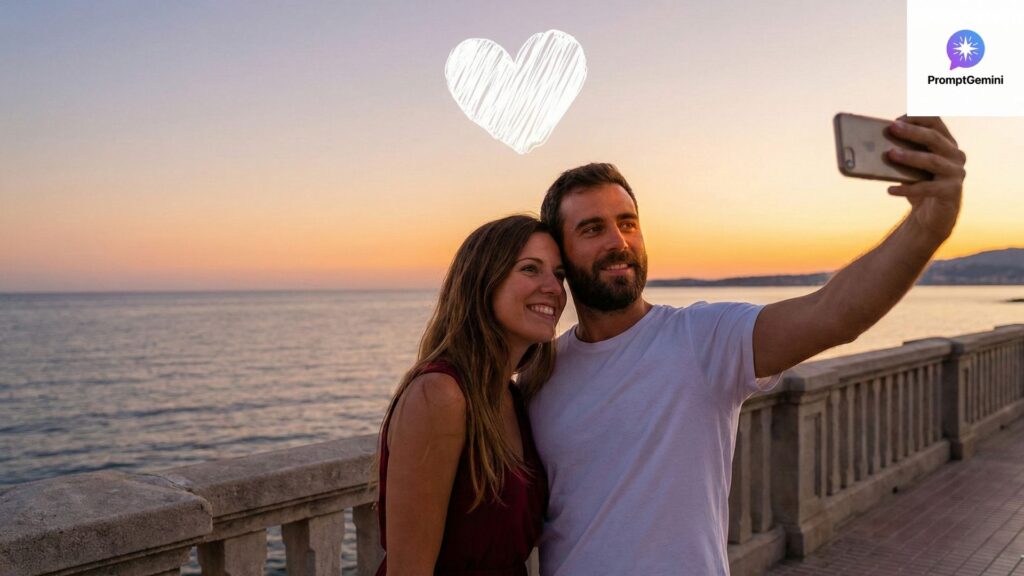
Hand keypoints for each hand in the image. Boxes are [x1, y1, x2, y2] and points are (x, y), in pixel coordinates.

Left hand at [884, 116, 964, 242]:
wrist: (932, 215)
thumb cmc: (919, 184)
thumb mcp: (910, 166)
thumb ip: (901, 152)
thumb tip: (871, 144)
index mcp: (946, 142)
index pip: (935, 121)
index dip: (917, 117)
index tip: (896, 119)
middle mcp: (955, 154)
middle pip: (934, 138)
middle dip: (912, 131)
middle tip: (892, 128)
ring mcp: (956, 173)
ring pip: (933, 161)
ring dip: (911, 156)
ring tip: (891, 154)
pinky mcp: (952, 192)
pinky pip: (928, 188)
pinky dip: (908, 189)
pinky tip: (890, 190)